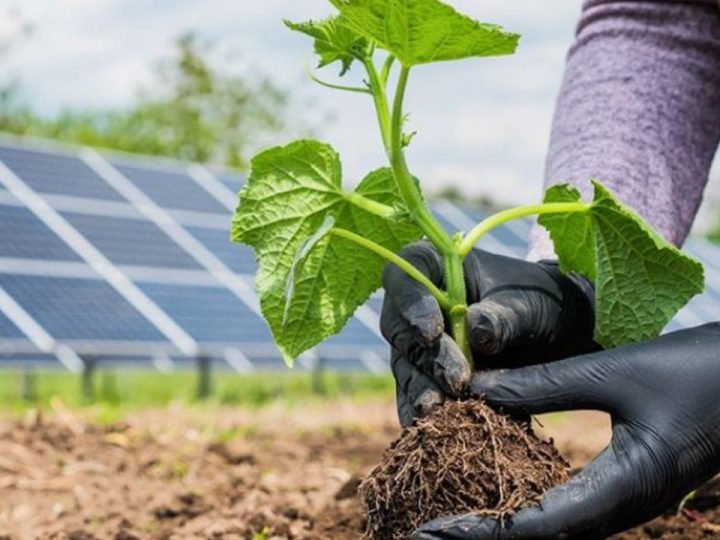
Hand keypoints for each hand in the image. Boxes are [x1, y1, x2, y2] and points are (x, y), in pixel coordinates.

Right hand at [381, 241, 595, 426]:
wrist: (559, 334)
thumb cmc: (543, 302)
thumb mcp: (531, 305)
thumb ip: (504, 316)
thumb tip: (476, 331)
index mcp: (437, 267)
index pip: (406, 275)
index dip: (410, 302)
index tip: (432, 330)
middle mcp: (419, 304)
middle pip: (400, 327)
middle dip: (426, 356)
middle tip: (457, 380)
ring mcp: (419, 343)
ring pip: (405, 365)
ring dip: (421, 389)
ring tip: (439, 411)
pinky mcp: (427, 377)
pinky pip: (416, 396)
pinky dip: (422, 415)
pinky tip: (429, 433)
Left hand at [414, 324, 719, 538]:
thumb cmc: (692, 371)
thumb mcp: (612, 373)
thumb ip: (543, 382)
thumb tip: (474, 386)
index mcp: (625, 489)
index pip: (537, 525)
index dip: (480, 531)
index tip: (430, 531)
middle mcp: (623, 508)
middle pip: (540, 539)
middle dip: (482, 538)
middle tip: (426, 532)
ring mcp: (625, 502)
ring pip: (553, 529)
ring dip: (501, 526)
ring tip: (451, 517)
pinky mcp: (625, 488)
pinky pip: (568, 508)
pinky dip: (525, 507)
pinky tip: (498, 490)